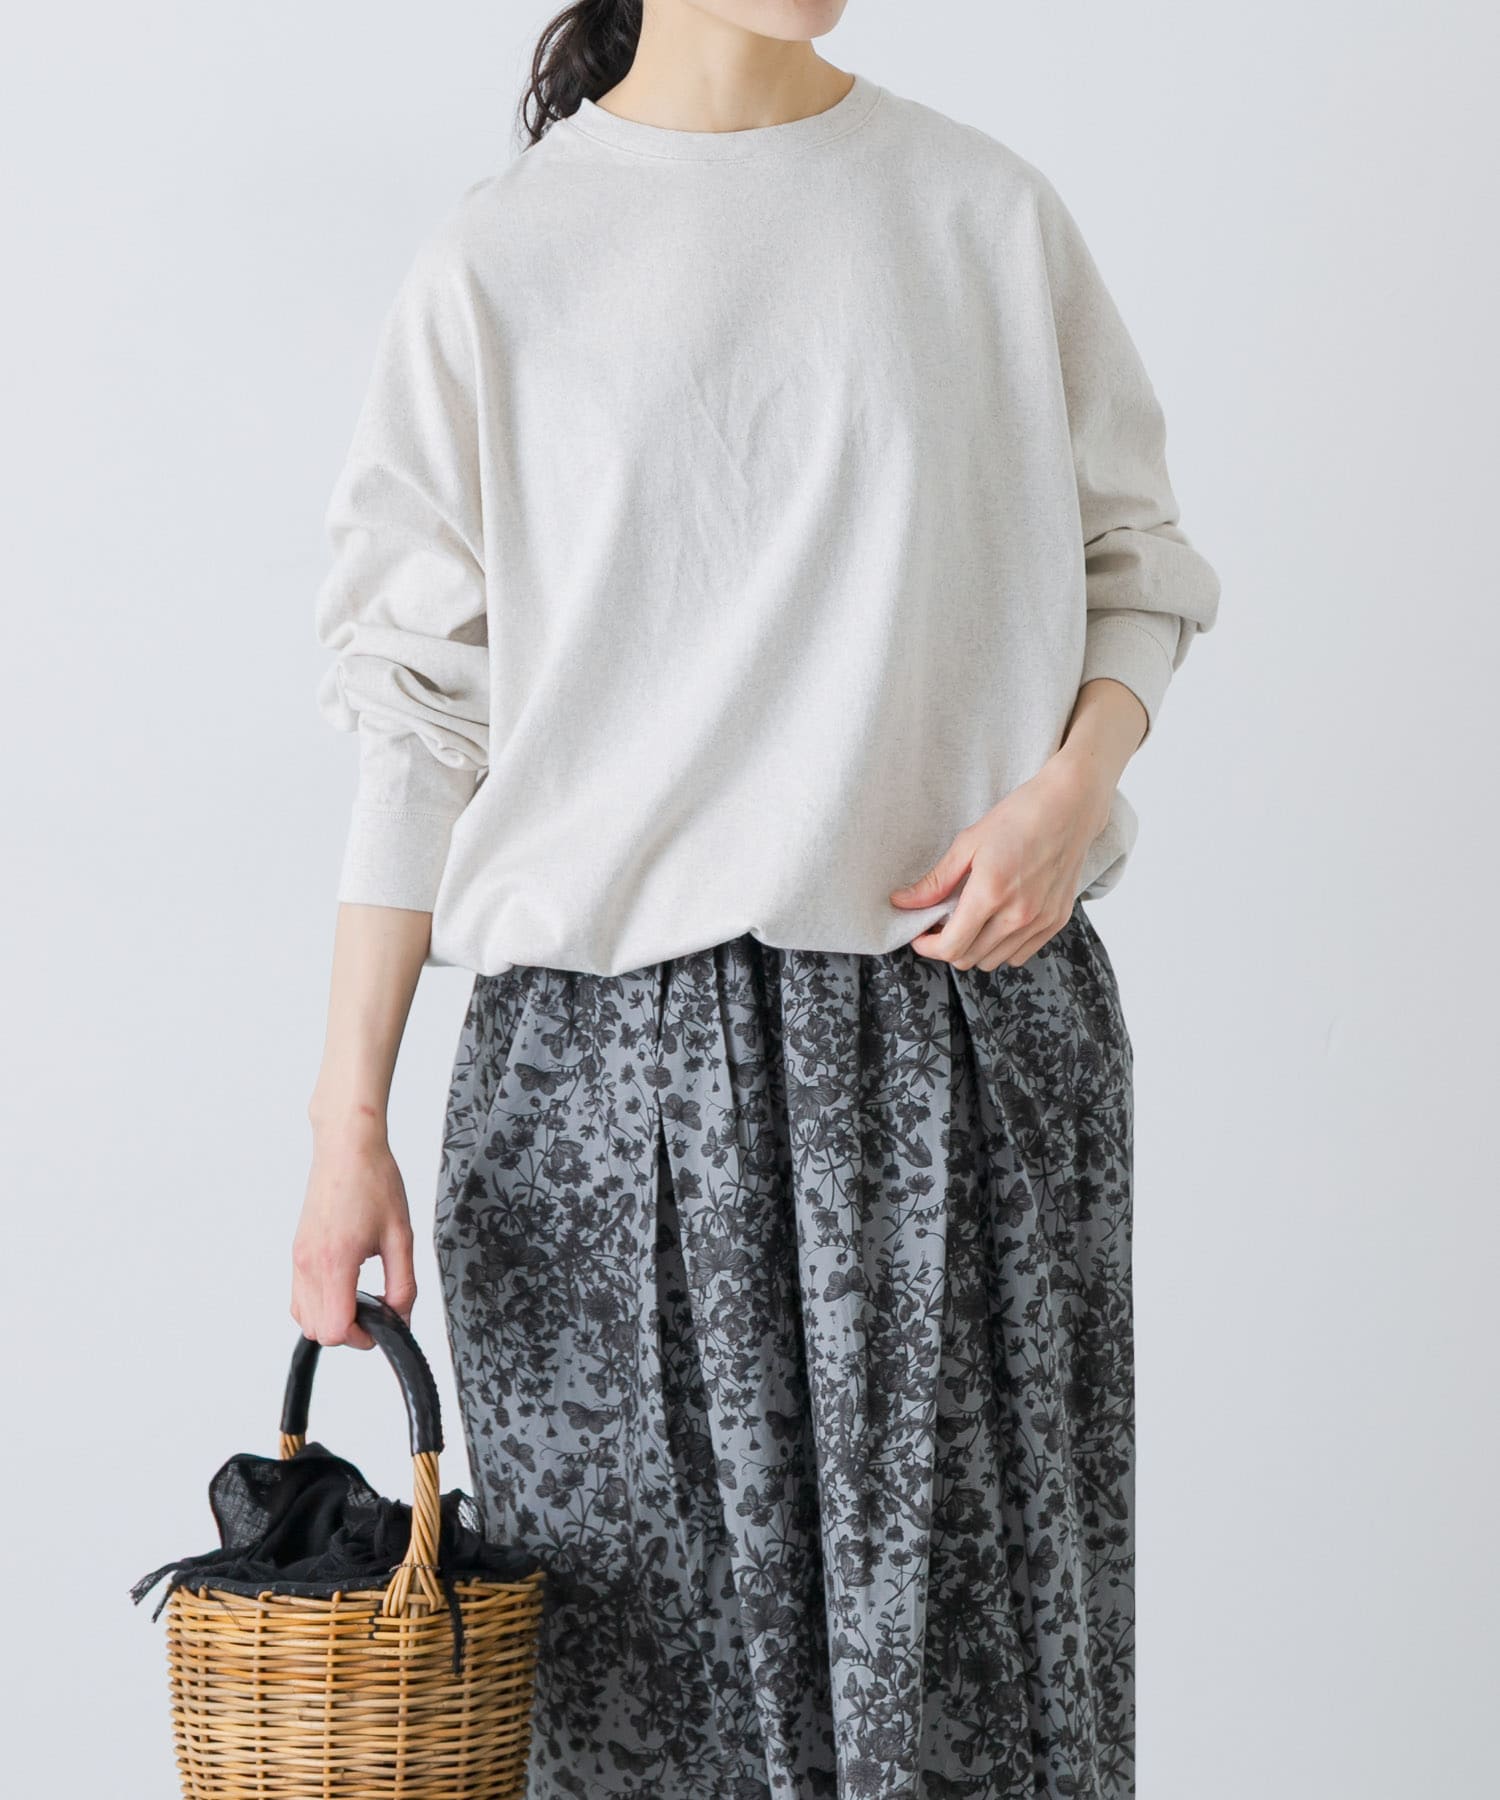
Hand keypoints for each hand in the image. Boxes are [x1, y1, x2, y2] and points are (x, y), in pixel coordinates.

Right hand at [292, 1109, 416, 1348]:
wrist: (347, 1148)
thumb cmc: (374, 1182)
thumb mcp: (401, 1236)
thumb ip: (403, 1284)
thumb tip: (400, 1318)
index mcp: (335, 1262)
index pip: (335, 1329)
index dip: (362, 1338)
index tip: (382, 1324)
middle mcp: (309, 1265)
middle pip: (317, 1332)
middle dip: (349, 1332)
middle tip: (376, 1311)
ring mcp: (298, 1259)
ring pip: (304, 1318)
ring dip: (332, 1319)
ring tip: (361, 1296)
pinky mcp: (297, 1252)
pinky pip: (299, 1297)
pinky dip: (319, 1304)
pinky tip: (345, 1286)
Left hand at [889, 747, 1113, 969]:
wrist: (1069, 807)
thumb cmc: (1017, 818)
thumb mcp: (968, 843)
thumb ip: (935, 881)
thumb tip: (902, 902)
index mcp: (990, 894)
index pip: (951, 947)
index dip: (927, 947)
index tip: (920, 936)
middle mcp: (1018, 915)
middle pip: (969, 959)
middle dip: (947, 947)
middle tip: (941, 925)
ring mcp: (1040, 921)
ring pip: (994, 962)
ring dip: (974, 949)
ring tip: (969, 923)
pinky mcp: (1056, 921)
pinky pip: (1020, 955)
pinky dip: (1001, 948)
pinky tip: (995, 923)